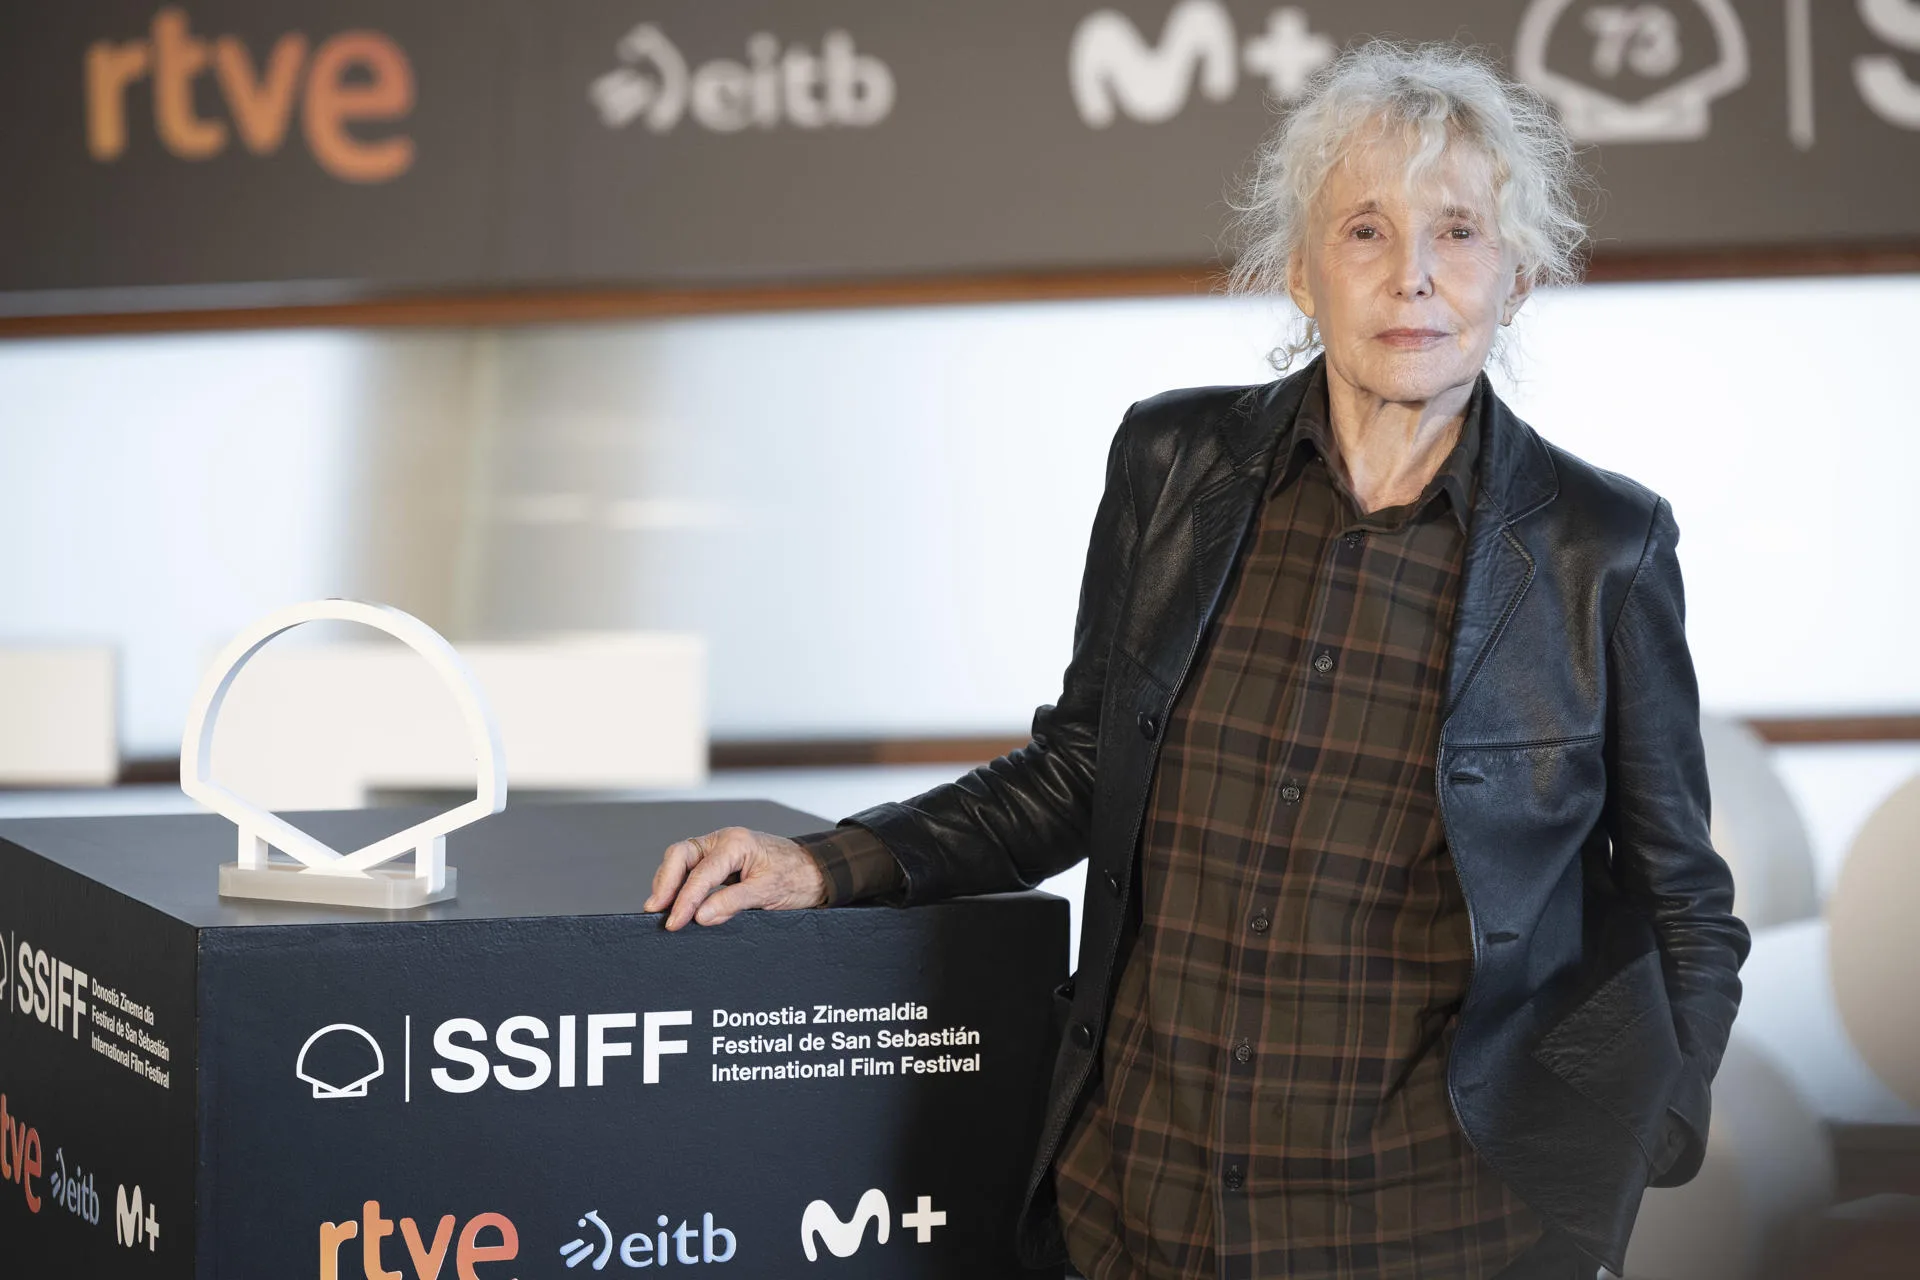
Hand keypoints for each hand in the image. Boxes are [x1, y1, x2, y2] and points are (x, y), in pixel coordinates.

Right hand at [644, 827, 827, 929]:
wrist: (818, 871)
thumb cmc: (798, 877)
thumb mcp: (767, 892)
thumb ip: (732, 903)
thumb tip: (700, 916)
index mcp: (736, 843)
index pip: (701, 873)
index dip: (684, 900)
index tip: (674, 923)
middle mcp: (724, 840)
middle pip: (681, 855)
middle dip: (665, 883)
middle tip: (655, 910)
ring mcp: (721, 848)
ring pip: (683, 861)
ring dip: (669, 884)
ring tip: (661, 909)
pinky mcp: (722, 860)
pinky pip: (694, 869)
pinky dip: (683, 885)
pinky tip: (678, 902)